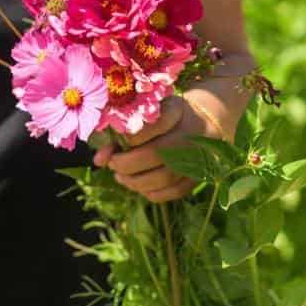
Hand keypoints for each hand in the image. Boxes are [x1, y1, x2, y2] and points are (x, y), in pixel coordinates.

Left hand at [92, 97, 210, 203]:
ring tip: (121, 176)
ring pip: (163, 177)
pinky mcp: (200, 176)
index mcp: (178, 111)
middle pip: (155, 154)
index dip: (131, 137)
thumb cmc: (168, 115)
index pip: (152, 125)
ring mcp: (198, 157)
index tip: (120, 139)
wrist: (208, 120)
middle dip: (126, 163)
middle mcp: (190, 135)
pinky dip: (152, 194)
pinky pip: (175, 192)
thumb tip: (98, 160)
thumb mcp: (150, 112)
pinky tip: (139, 187)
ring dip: (135, 182)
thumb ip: (123, 130)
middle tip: (113, 164)